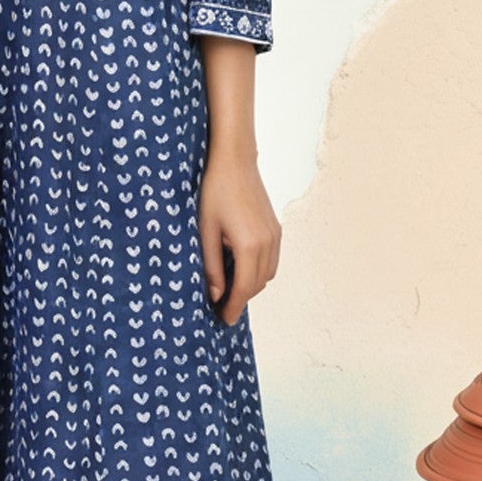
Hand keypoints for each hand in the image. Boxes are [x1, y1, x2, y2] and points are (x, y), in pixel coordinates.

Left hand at [198, 146, 280, 325]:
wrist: (234, 161)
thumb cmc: (214, 192)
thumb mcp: (205, 231)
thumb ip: (211, 265)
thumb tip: (215, 295)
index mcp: (249, 245)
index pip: (244, 288)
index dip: (234, 307)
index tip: (223, 319)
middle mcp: (268, 243)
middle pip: (258, 284)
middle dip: (241, 299)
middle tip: (221, 307)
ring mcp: (275, 235)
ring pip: (267, 274)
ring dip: (251, 285)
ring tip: (229, 290)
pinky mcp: (276, 228)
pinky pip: (271, 260)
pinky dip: (258, 271)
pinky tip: (239, 269)